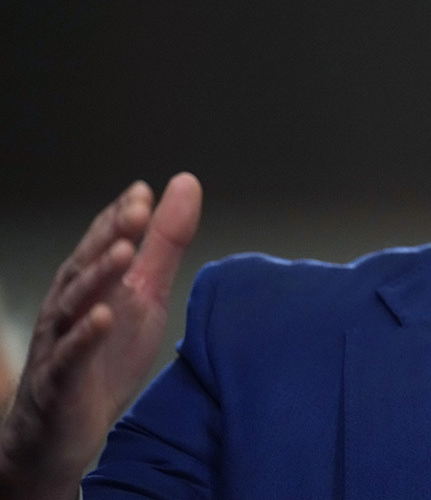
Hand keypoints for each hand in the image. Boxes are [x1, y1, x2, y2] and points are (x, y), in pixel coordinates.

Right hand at [0, 173, 201, 499]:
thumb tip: (182, 185)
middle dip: (111, 235)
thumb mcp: (145, 294)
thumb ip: (164, 243)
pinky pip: (69, 358)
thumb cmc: (103, 358)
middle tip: (138, 209)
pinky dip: (84, 336)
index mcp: (93, 285)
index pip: (104, 242)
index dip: (122, 217)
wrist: (62, 433)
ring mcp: (60, 344)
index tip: (145, 192)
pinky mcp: (59, 383)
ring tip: (124, 251)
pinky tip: (102, 317)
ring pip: (73, 304)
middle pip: (87, 265)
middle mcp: (70, 307)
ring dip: (98, 276)